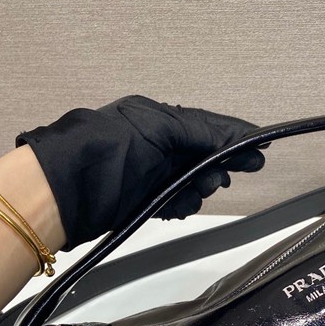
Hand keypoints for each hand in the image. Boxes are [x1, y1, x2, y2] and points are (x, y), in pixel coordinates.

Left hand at [15, 94, 266, 250]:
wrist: (63, 193)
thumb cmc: (109, 153)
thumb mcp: (158, 131)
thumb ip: (199, 131)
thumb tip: (237, 136)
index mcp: (156, 118)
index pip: (205, 125)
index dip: (234, 137)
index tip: (261, 148)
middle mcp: (153, 143)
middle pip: (201, 155)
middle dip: (216, 166)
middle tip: (221, 179)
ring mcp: (147, 173)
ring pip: (190, 181)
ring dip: (198, 188)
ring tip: (195, 193)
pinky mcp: (139, 201)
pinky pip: (173, 201)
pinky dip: (181, 205)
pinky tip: (179, 207)